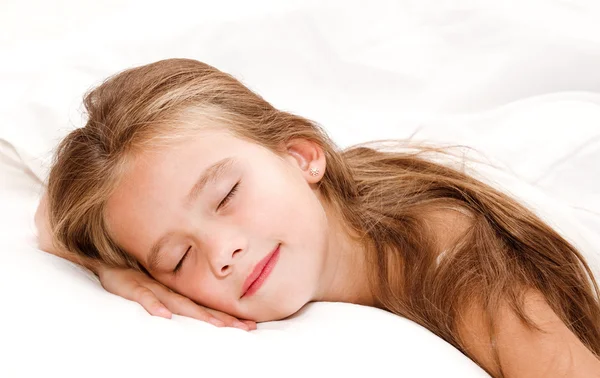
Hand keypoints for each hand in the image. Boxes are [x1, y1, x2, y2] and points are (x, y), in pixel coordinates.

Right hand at [98, 267, 255, 330]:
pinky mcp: (129, 285)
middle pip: (199, 306)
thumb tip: (201, 318)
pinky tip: (164, 316)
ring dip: (196, 313)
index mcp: (177, 290)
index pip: (206, 306)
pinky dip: (153, 305)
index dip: (227, 317)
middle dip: (222, 318)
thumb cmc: (132, 276)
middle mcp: (169, 288)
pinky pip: (142, 296)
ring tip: (216, 325)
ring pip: (177, 302)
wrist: (104, 256)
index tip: (250, 326)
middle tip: (245, 328)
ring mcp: (150, 286)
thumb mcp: (156, 290)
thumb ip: (176, 302)